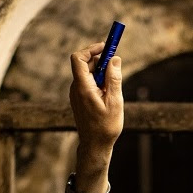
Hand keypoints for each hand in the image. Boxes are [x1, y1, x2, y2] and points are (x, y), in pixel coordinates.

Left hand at [68, 42, 124, 156]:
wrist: (95, 145)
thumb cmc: (105, 126)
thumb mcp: (115, 101)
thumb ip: (114, 78)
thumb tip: (115, 59)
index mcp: (82, 87)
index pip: (79, 58)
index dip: (91, 49)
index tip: (106, 47)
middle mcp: (76, 88)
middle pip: (85, 64)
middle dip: (101, 60)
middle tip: (116, 64)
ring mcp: (76, 94)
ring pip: (88, 74)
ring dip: (101, 73)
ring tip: (113, 87)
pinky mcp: (79, 99)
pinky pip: (88, 83)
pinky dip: (98, 82)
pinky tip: (108, 94)